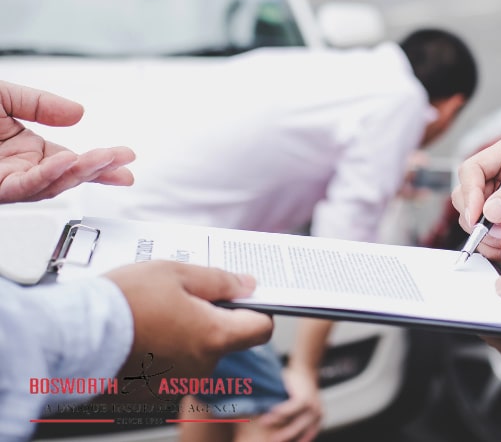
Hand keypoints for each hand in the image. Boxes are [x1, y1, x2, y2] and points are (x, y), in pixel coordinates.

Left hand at [0, 80, 134, 202]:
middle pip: (68, 177)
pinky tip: (67, 161)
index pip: (71, 162)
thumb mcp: (5, 97)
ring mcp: (8, 180)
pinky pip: (26, 186)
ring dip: (81, 172)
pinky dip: (49, 175)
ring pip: (53, 185)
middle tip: (125, 159)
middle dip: (101, 169)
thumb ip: (38, 103)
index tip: (124, 158)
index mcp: (24, 151)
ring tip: (105, 157)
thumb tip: (77, 113)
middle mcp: (19, 170)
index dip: (100, 163)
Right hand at [105, 261, 272, 379]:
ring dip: (185, 334)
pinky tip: (141, 334)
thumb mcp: (177, 273)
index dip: (257, 309)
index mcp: (214, 337)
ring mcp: (177, 383)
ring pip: (196, 353)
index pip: (261, 328)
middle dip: (211, 317)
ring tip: (154, 314)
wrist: (73, 336)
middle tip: (183, 296)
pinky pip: (171, 368)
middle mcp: (201, 367)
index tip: (243, 296)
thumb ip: (219, 280)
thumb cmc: (124, 302)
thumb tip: (248, 285)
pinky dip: (162, 352)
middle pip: (225, 339)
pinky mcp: (153, 392)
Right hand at [254, 365, 322, 441]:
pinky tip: (270, 411)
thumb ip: (293, 419)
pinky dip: (280, 411)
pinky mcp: (305, 398)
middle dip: (283, 437)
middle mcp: (317, 416)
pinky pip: (291, 408)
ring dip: (276, 423)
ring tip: (263, 423)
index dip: (293, 441)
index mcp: (317, 421)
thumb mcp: (299, 407)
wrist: (305, 368)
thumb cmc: (298, 390)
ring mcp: (313, 407)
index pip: (305, 437)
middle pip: (298, 432)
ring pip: (293, 422)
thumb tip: (277, 431)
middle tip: (270, 440)